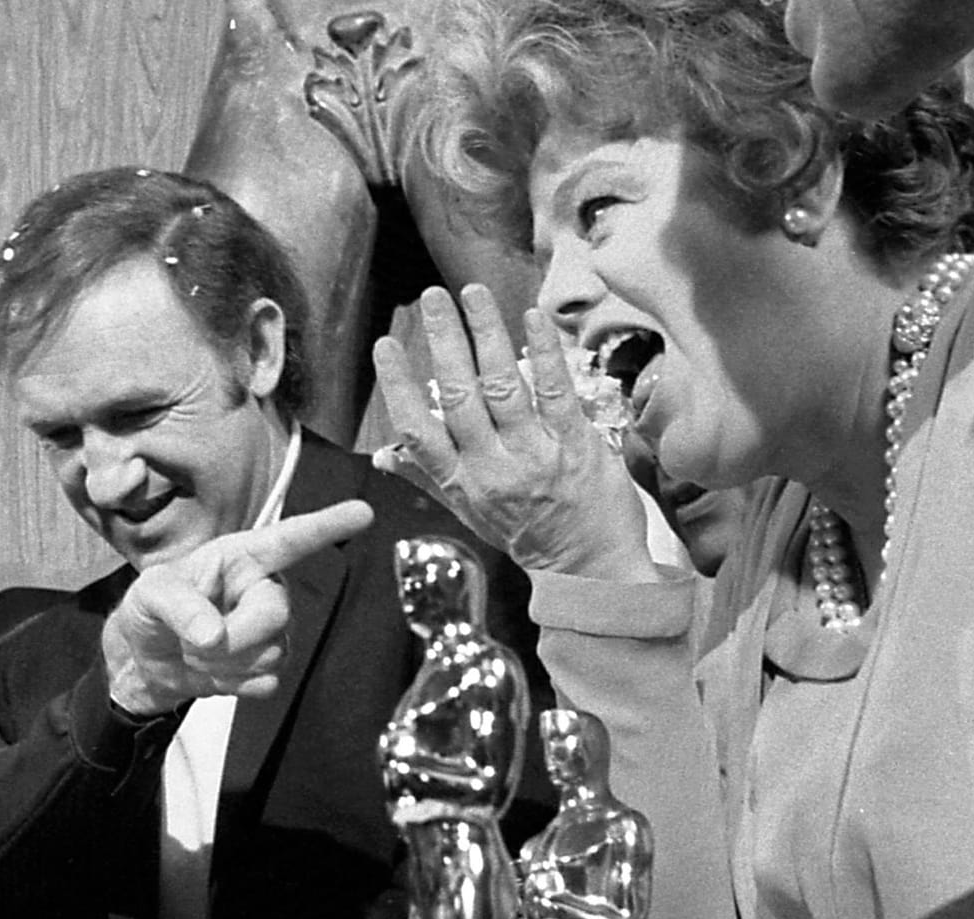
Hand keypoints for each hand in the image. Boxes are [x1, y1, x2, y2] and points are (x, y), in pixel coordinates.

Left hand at [101, 499, 373, 715]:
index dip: (326, 526)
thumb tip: (214, 636)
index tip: (363, 511)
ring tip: (199, 652)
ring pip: (272, 653)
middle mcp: (264, 589)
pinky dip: (233, 685)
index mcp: (240, 557)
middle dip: (232, 638)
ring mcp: (272, 630)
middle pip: (276, 614)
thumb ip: (179, 607)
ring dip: (225, 664)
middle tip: (194, 642)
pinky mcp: (269, 666)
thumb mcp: (149, 595)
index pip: (288, 539)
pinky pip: (267, 683)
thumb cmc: (151, 610)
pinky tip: (216, 672)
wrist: (147, 660)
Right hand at [371, 285, 654, 579]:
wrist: (591, 570)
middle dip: (443, 341)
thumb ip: (427, 478)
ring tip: (472, 293)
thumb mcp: (468, 514)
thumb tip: (381, 458)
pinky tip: (533, 317)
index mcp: (461, 484)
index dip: (398, 386)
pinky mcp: (577, 445)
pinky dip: (543, 352)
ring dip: (486, 333)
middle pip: (458, 396)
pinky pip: (556, 391)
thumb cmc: (527, 536)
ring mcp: (535, 455)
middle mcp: (492, 469)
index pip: (418, 431)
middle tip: (431, 297)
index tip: (385, 346)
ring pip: (502, 386)